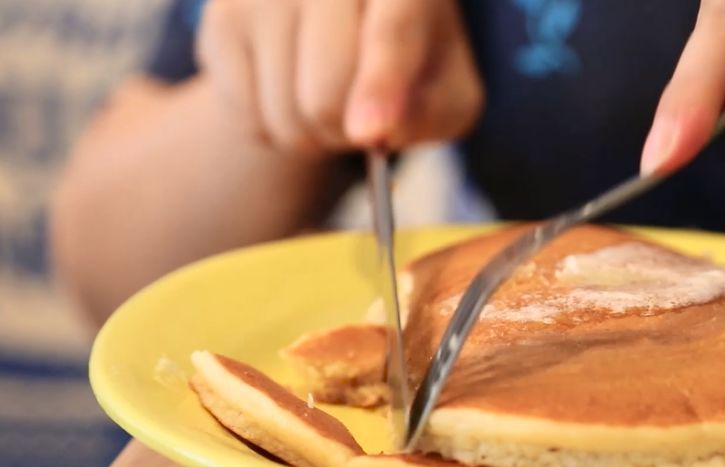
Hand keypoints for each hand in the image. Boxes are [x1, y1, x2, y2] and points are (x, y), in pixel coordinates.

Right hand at [196, 0, 483, 153]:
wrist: (348, 17)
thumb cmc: (412, 57)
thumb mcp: (447, 86)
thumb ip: (433, 112)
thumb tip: (379, 132)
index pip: (392, 33)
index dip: (379, 88)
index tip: (369, 133)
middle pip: (326, 94)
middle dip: (347, 134)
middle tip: (364, 123)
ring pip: (283, 113)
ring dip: (312, 136)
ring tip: (329, 99)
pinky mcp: (221, 19)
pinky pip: (245, 116)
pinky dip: (275, 128)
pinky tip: (292, 90)